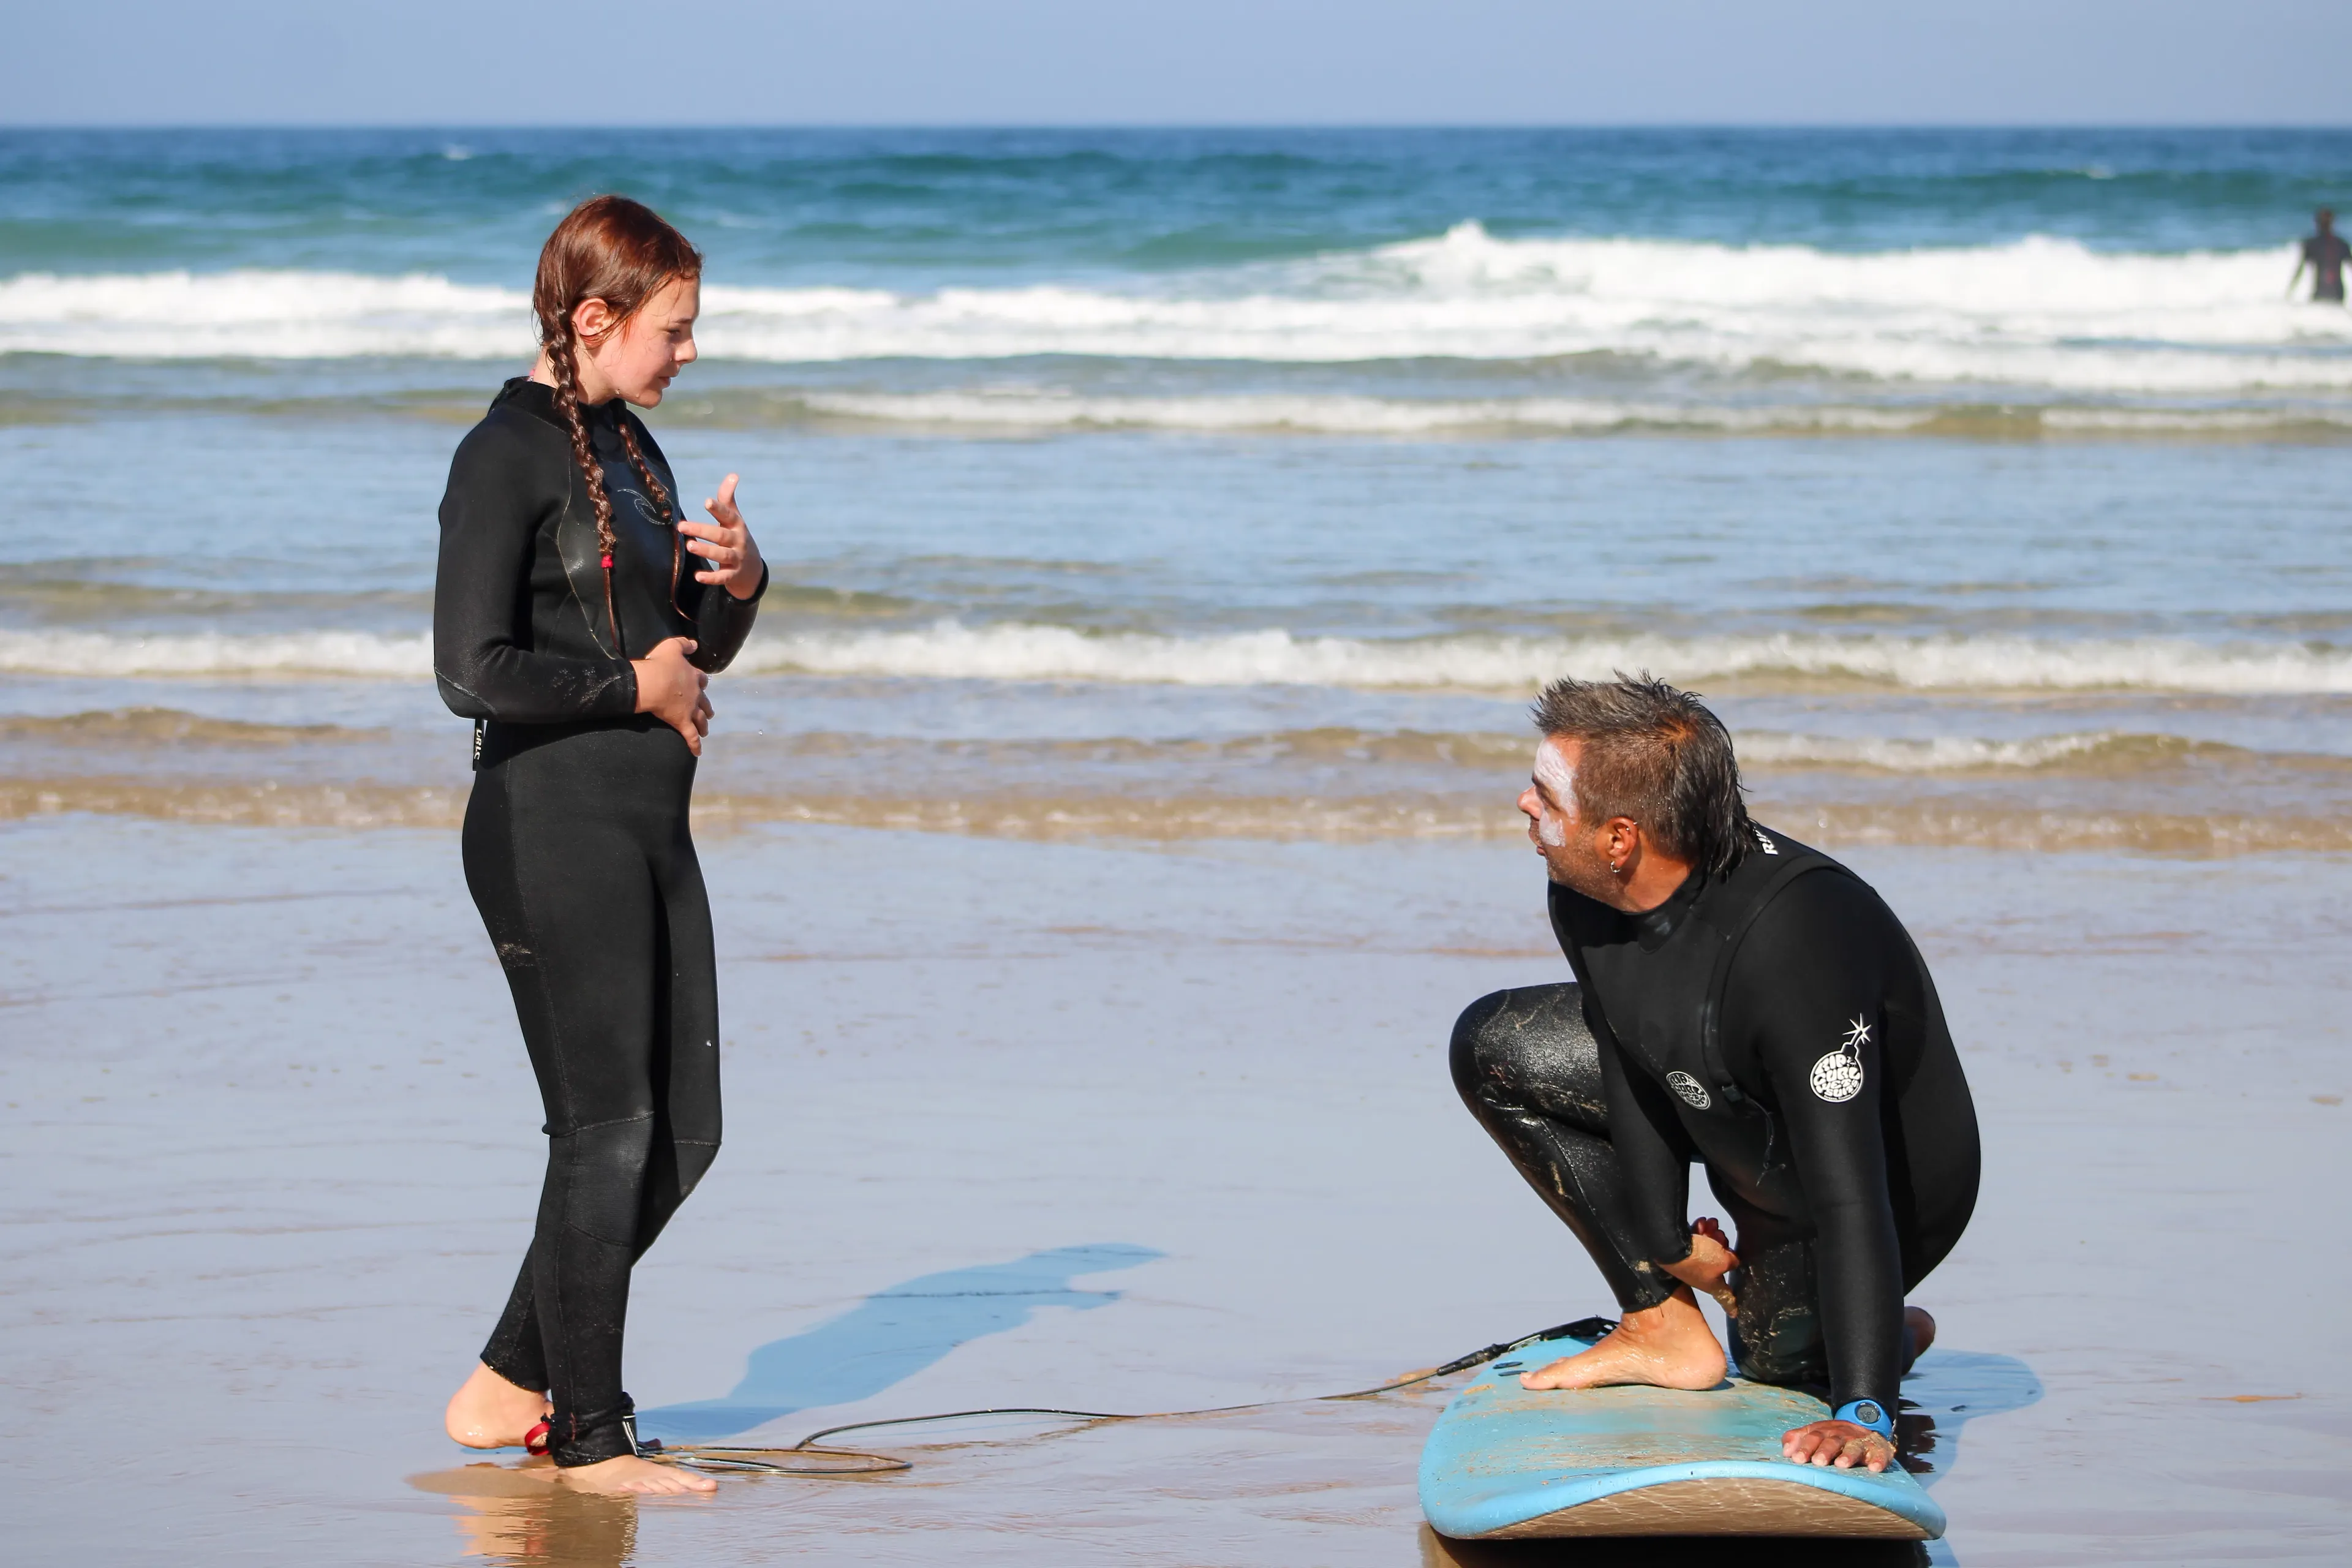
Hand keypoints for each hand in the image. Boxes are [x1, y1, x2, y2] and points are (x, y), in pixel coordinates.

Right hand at [632, 636, 710, 754]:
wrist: (653, 682)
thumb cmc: (659, 663)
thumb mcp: (672, 646)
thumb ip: (684, 644)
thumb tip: (695, 643)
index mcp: (692, 676)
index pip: (701, 680)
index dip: (701, 683)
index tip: (703, 685)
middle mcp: (694, 694)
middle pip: (704, 702)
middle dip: (706, 708)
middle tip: (710, 713)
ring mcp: (690, 709)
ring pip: (700, 719)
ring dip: (703, 725)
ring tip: (705, 730)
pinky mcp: (682, 722)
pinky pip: (690, 736)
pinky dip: (694, 745)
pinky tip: (698, 752)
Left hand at [680, 472, 763, 599]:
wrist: (753, 571)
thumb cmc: (737, 539)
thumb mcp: (735, 520)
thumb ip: (728, 499)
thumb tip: (733, 474)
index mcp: (737, 526)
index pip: (728, 515)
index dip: (718, 509)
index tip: (707, 501)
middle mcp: (738, 541)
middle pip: (720, 535)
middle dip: (702, 530)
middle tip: (682, 526)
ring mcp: (737, 559)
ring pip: (721, 555)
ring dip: (706, 550)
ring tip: (689, 546)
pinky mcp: (733, 575)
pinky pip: (723, 577)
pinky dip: (711, 577)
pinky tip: (697, 576)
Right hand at [1661, 1216, 1740, 1314]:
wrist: (1669, 1245)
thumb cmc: (1699, 1259)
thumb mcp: (1724, 1261)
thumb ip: (1733, 1261)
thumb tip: (1731, 1260)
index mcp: (1712, 1285)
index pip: (1725, 1299)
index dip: (1731, 1307)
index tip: (1734, 1315)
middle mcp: (1701, 1276)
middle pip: (1720, 1265)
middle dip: (1723, 1248)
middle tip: (1721, 1239)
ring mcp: (1692, 1263)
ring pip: (1710, 1250)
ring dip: (1713, 1236)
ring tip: (1711, 1226)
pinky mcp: (1683, 1251)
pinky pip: (1698, 1242)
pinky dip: (1701, 1232)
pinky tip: (1701, 1223)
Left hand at [1781, 1420, 1895, 1472]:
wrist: (1863, 1428)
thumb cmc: (1832, 1437)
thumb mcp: (1813, 1434)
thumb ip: (1797, 1439)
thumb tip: (1785, 1451)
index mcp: (1825, 1432)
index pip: (1813, 1437)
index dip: (1805, 1447)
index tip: (1797, 1459)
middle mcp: (1842, 1435)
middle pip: (1832, 1441)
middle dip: (1825, 1450)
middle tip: (1818, 1462)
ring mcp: (1860, 1442)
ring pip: (1854, 1446)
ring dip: (1848, 1455)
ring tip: (1841, 1464)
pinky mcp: (1878, 1449)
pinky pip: (1880, 1453)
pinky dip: (1878, 1460)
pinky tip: (1874, 1468)